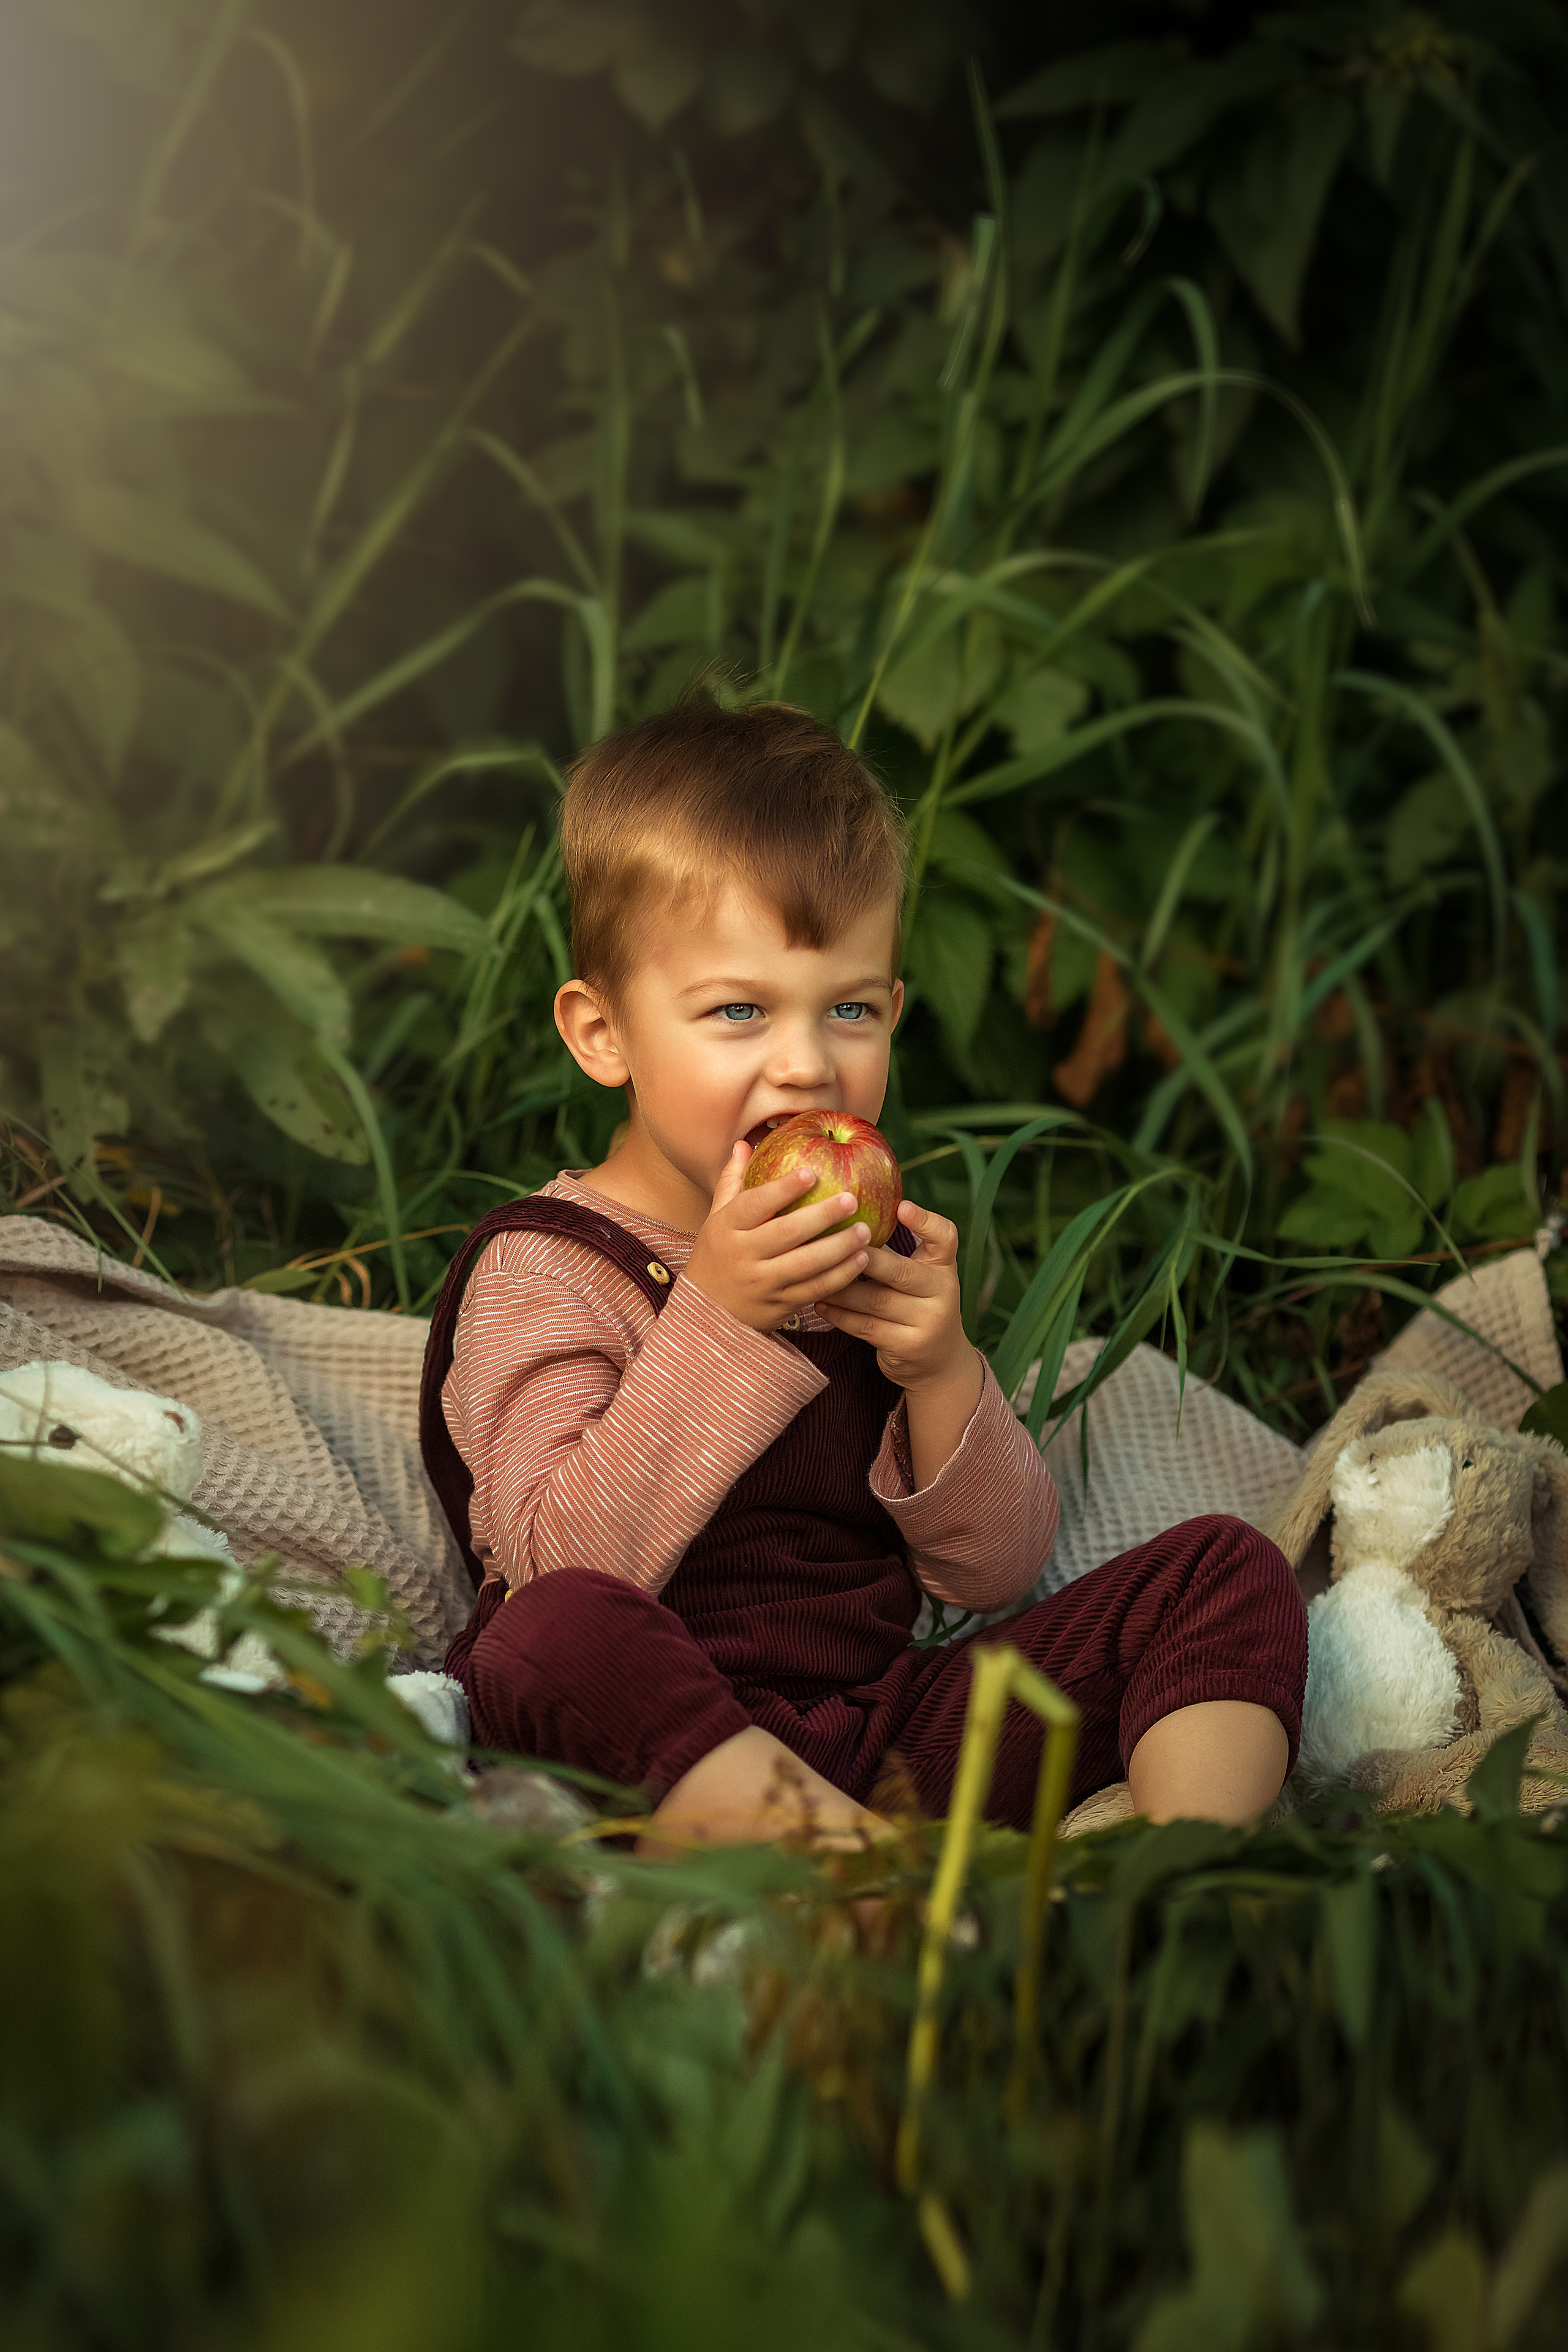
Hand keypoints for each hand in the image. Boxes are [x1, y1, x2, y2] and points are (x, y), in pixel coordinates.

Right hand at [684, 1142, 870, 1332]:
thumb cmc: (718, 1254)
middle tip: (851, 1198)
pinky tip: (861, 1259)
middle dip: (821, 1216)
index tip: (811, 1171)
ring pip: (806, 1265)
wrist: (708, 1312)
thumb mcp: (717, 1218)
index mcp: (725, 1227)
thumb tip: (743, 1143)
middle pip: (786, 1233)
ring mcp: (762, 1283)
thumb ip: (732, 1182)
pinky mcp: (780, 1305)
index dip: (782, 1189)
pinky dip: (840, 1276)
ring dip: (839, 1248)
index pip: (754, 1204)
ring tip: (865, 1230)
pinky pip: (815, 1289)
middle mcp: (742, 1255)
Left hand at [815, 1199, 983, 1485]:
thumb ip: (896, 1252)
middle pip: (900, 1271)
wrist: (938, 1361)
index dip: (925, 1221)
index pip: (945, 1237)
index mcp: (943, 1266)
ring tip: (812, 1274)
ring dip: (840, 1288)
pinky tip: (820, 1303)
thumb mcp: (919, 1277)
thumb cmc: (916, 1304)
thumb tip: (846, 1213)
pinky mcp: (908, 1345)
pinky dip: (839, 1315)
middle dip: (864, 1258)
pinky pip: (866, 1326)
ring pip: (876, 1300)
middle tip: (832, 1243)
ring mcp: (928, 1321)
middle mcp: (942, 1291)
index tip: (902, 1207)